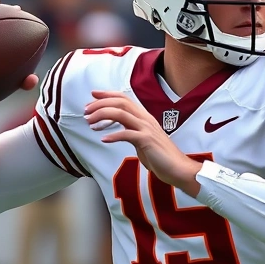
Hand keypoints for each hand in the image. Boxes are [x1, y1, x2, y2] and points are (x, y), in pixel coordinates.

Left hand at [84, 90, 202, 194]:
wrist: (178, 169)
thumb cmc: (161, 157)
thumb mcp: (144, 141)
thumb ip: (132, 133)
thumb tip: (119, 132)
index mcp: (144, 118)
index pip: (124, 99)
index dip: (107, 95)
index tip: (93, 95)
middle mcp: (145, 119)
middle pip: (120, 103)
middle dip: (100, 104)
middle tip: (86, 110)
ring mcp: (147, 129)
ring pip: (121, 114)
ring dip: (102, 115)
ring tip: (90, 122)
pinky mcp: (147, 141)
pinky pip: (127, 134)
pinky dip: (113, 135)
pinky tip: (104, 139)